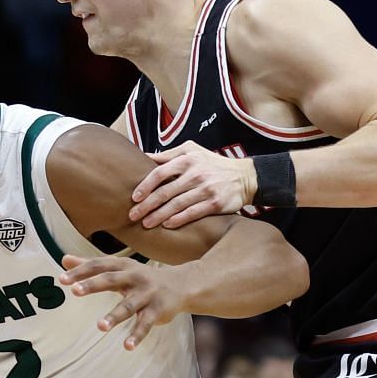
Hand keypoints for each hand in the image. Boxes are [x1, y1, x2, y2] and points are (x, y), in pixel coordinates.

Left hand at [59, 253, 190, 349]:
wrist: (181, 284)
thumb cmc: (141, 278)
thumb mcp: (119, 269)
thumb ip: (91, 266)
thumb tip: (64, 259)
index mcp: (122, 266)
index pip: (98, 266)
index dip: (80, 272)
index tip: (61, 279)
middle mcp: (134, 277)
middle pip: (111, 280)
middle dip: (93, 285)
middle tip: (74, 291)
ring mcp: (147, 295)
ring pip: (129, 306)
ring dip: (115, 316)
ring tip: (100, 327)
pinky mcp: (158, 310)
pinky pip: (146, 324)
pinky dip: (137, 335)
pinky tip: (127, 346)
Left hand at [130, 142, 256, 228]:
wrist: (244, 176)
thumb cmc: (212, 164)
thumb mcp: (192, 152)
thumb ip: (168, 155)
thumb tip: (142, 155)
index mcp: (187, 159)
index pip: (159, 173)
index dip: (145, 186)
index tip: (134, 197)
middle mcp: (196, 173)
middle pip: (165, 191)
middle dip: (146, 205)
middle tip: (132, 215)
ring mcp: (206, 189)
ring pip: (177, 205)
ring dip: (159, 216)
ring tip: (146, 224)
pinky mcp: (215, 203)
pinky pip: (193, 213)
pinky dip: (179, 219)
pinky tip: (167, 225)